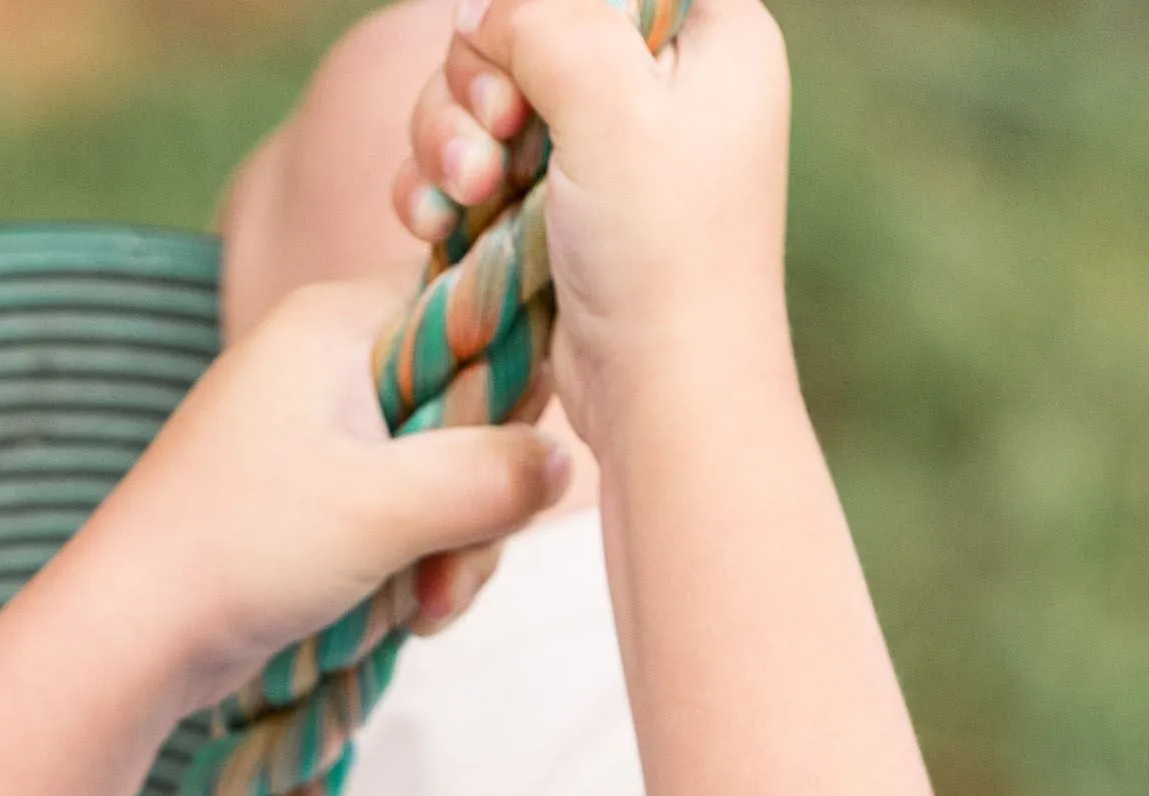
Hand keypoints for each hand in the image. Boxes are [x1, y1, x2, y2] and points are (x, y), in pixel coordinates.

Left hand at [67, 273, 569, 715]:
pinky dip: (414, 567)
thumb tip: (566, 460)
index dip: (513, 380)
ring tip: (424, 610)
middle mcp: (332, 362)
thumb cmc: (241, 545)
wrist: (128, 632)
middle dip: (480, 498)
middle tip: (453, 572)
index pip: (474, 304)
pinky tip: (403, 615)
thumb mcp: (385, 508)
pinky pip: (402, 518)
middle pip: (467, 404)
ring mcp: (320, 433)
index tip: (512, 459)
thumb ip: (489, 476)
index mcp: (342, 320)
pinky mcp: (313, 499)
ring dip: (451, 549)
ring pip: (440, 474)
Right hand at [397, 0, 794, 453]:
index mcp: (710, 34)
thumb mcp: (612, 103)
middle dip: (483, 74)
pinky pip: (472, 162)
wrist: (660, 403)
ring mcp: (599, 152)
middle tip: (495, 138)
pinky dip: (443, 184)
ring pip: (487, 92)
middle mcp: (658, 84)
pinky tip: (438, 219)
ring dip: (450, 135)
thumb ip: (545, 18)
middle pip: (531, 21)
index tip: (528, 58)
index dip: (545, 3)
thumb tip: (478, 3)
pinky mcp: (552, 213)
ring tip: (465, 194)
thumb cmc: (662, 255)